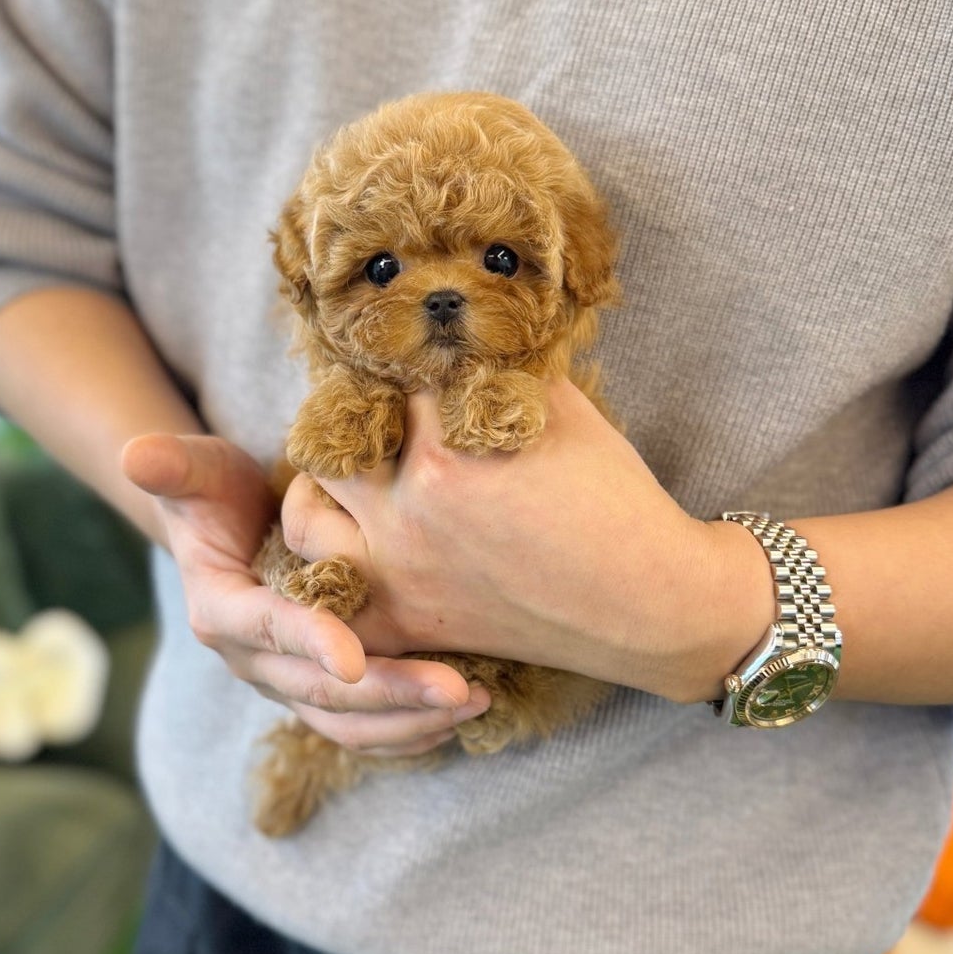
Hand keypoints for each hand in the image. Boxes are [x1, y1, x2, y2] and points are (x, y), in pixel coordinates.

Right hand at [119, 432, 490, 753]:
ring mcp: (286, 682)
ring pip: (346, 724)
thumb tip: (136, 455)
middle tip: (456, 689)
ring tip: (474, 704)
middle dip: (389, 694)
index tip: (353, 658)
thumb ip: (172, 465)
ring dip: (409, 722)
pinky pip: (361, 732)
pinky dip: (406, 732)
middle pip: (319, 692)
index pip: (266, 630)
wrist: (226, 531)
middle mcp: (251, 659)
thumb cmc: (216, 491)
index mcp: (220, 611)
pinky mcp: (316, 693)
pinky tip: (459, 717)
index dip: (308, 643)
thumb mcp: (195, 470)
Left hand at [280, 379, 767, 701]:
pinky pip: (329, 601)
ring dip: (316, 491)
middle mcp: (407, 509)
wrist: (648, 602)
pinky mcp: (407, 623)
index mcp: (444, 447)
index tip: (398, 356)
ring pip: (304, 518)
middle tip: (362, 412)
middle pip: (328, 441)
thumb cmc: (616, 500)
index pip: (385, 379)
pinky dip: (322, 579)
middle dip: (344, 419)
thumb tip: (459, 330)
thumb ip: (496, 367)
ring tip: (338, 479)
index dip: (393, 363)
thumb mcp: (560, 408)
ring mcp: (398, 572)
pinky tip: (340, 553)